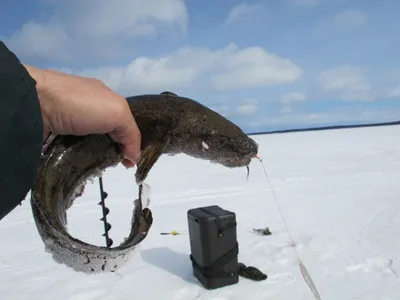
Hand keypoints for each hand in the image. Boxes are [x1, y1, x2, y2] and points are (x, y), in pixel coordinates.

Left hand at [24, 65, 140, 167]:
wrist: (34, 103)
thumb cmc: (81, 104)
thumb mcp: (118, 112)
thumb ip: (131, 134)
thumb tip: (133, 157)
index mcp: (104, 98)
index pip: (122, 123)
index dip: (129, 141)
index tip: (128, 161)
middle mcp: (87, 108)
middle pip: (106, 135)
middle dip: (110, 152)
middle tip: (110, 166)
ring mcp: (67, 122)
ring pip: (87, 145)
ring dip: (92, 159)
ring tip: (93, 172)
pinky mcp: (52, 134)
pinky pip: (69, 151)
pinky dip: (75, 162)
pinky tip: (78, 170)